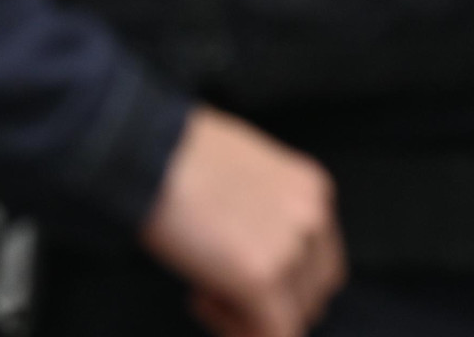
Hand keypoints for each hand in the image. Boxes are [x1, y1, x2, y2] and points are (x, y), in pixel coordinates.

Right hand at [140, 108, 345, 336]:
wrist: (152, 155)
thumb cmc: (185, 157)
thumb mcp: (251, 174)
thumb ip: (271, 214)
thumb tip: (261, 252)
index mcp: (313, 190)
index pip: (321, 264)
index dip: (284, 283)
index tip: (245, 279)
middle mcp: (313, 218)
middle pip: (312, 296)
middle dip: (268, 304)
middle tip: (221, 288)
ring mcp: (291, 249)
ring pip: (292, 319)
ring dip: (248, 317)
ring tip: (206, 288)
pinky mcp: (262, 279)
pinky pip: (271, 333)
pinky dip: (236, 330)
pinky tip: (200, 297)